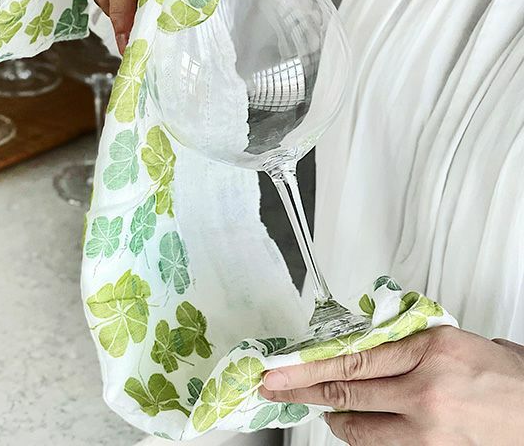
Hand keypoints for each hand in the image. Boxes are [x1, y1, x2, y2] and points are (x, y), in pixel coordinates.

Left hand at [259, 326, 523, 444]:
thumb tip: (361, 344)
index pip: (352, 358)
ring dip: (332, 418)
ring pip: (359, 427)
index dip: (310, 365)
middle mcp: (424, 389)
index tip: (283, 367)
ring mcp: (428, 428)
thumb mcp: (448, 339)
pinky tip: (353, 426)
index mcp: (427, 349)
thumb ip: (404, 341)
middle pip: (347, 392)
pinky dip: (361, 435)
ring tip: (320, 410)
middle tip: (276, 388)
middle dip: (305, 390)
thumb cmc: (499, 373)